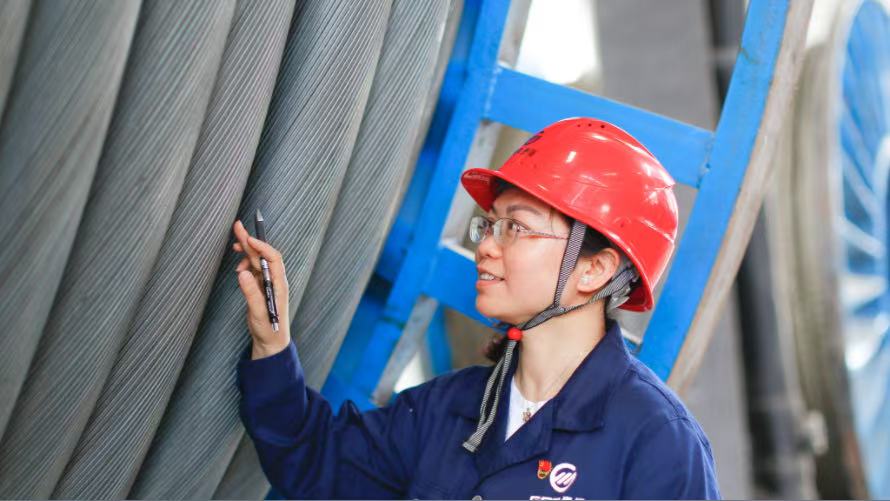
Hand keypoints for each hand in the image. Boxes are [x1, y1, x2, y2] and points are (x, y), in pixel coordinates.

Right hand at [232, 219, 290, 358]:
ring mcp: (268, 283)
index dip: (261, 246)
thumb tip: (243, 273)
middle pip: (263, 256)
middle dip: (251, 241)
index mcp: (279, 284)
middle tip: (238, 226)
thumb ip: (251, 294)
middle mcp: (275, 281)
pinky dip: (245, 265)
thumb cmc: (268, 329)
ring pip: (257, 261)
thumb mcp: (259, 313)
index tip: (248, 238)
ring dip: (246, 252)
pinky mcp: (261, 287)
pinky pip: (253, 270)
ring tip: (234, 246)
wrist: (270, 342)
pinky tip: (238, 269)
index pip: (273, 258)